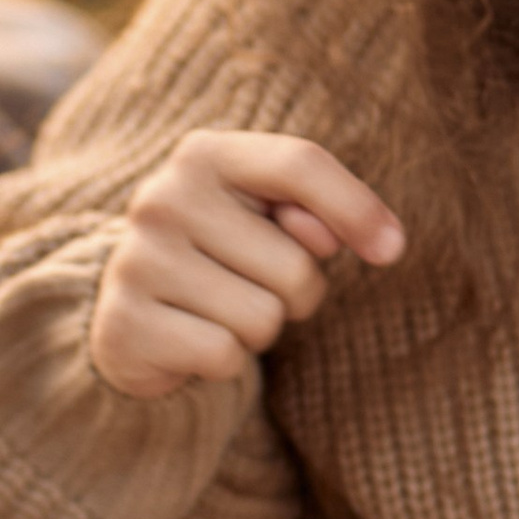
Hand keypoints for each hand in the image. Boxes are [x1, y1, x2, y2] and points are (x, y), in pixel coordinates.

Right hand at [88, 130, 403, 401]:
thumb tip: (353, 238)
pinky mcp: (125, 324)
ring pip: (262, 317)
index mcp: (204, 155)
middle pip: (294, 265)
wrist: (130, 315)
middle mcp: (162, 198)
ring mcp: (138, 261)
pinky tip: (191, 342)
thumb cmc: (222, 258)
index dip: (357, 208)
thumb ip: (314, 211)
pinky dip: (223, 362)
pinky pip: (224, 355)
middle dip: (295, 295)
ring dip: (258, 331)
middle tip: (250, 288)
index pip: (299, 164)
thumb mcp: (269, 219)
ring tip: (219, 313)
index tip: (392, 251)